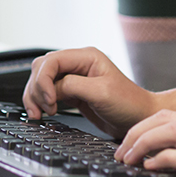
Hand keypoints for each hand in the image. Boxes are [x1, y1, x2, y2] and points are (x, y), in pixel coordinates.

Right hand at [22, 47, 158, 137]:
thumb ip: (73, 86)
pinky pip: (48, 92)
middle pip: (42, 68)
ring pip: (41, 80)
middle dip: (36, 89)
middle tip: (43, 109)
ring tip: (40, 114)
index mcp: (86, 57)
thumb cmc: (129, 104)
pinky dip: (41, 102)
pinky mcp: (72, 93)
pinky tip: (44, 113)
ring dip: (35, 96)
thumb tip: (52, 88)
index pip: (52, 61)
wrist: (140, 119)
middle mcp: (78, 64)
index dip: (43, 80)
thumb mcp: (101, 93)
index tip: (49, 100)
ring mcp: (74, 78)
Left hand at [114, 110, 175, 176]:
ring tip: (128, 158)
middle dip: (136, 132)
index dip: (146, 126)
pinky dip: (163, 158)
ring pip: (169, 132)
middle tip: (120, 150)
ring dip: (143, 143)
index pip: (172, 116)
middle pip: (164, 119)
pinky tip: (151, 166)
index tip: (131, 141)